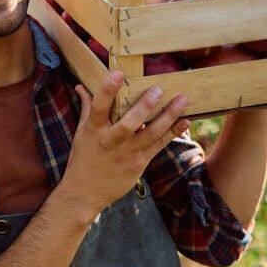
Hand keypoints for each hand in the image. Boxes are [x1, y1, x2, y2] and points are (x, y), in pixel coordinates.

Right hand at [64, 71, 189, 213]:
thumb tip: (82, 86)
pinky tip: (185, 121)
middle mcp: (110, 141)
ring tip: (182, 100)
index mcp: (94, 130)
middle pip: (128, 124)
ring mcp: (126, 153)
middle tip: (157, 90)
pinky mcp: (139, 163)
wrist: (85, 192)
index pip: (98, 107)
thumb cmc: (83, 158)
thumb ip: (87, 108)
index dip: (107, 90)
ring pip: (149, 134)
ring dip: (167, 117)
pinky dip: (172, 133)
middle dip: (143, 107)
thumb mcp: (82, 133)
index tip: (118, 73)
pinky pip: (158, 146)